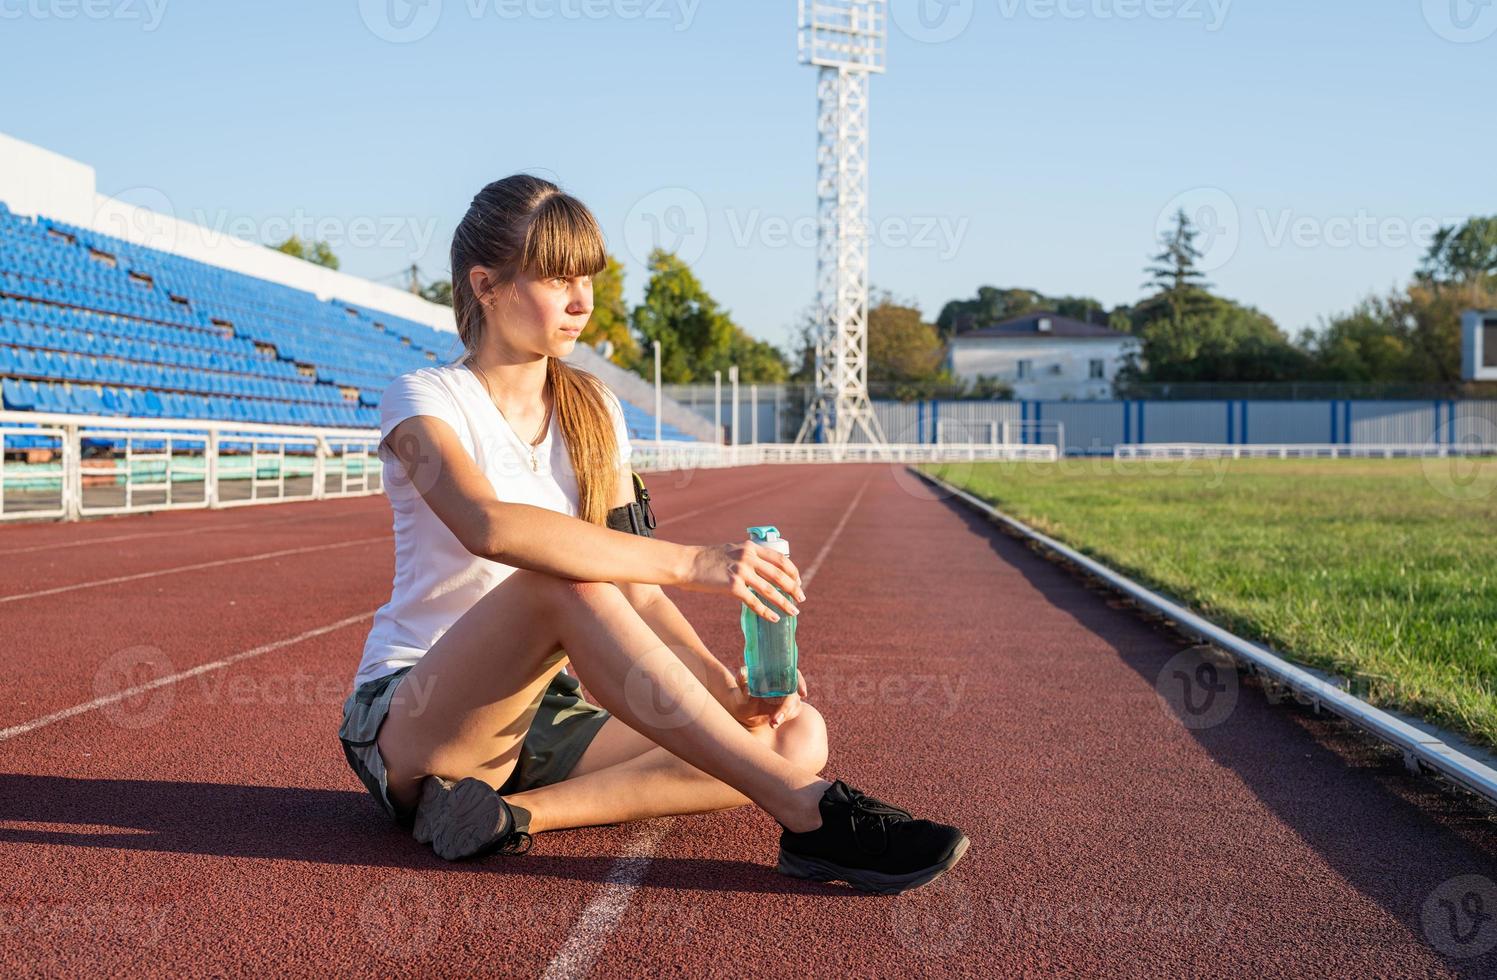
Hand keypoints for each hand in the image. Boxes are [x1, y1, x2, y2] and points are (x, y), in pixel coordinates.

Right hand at [681, 538, 805, 620]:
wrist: (687, 563)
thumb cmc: (707, 559)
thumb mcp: (732, 550)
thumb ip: (748, 556)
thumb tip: (762, 569)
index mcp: (750, 547)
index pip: (780, 559)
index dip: (793, 572)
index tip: (798, 582)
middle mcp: (748, 558)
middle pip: (780, 575)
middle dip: (794, 589)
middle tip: (801, 599)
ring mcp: (741, 572)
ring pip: (770, 590)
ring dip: (785, 603)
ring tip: (794, 612)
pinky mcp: (732, 586)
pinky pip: (754, 602)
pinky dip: (766, 612)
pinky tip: (774, 618)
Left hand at [725, 665, 807, 730]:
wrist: (744, 708)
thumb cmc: (743, 692)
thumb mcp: (742, 686)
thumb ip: (742, 679)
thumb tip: (743, 671)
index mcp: (776, 672)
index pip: (794, 673)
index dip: (800, 682)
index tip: (802, 693)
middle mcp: (785, 682)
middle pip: (795, 692)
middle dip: (787, 707)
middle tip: (775, 719)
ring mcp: (788, 695)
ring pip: (795, 704)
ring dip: (785, 715)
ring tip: (772, 723)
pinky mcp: (788, 706)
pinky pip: (793, 712)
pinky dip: (784, 718)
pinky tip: (773, 723)